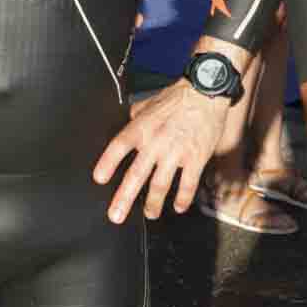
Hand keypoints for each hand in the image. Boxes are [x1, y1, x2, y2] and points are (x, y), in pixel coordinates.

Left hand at [92, 56, 241, 221]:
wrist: (206, 90)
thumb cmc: (178, 96)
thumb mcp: (150, 102)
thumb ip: (137, 115)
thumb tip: (128, 119)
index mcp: (141, 127)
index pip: (119, 147)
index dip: (108, 163)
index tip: (99, 179)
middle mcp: (156, 142)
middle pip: (136, 175)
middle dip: (124, 198)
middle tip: (116, 216)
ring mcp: (176, 152)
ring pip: (160, 185)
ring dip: (153, 203)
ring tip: (150, 214)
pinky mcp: (196, 158)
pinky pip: (187, 184)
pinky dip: (182, 199)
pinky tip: (179, 207)